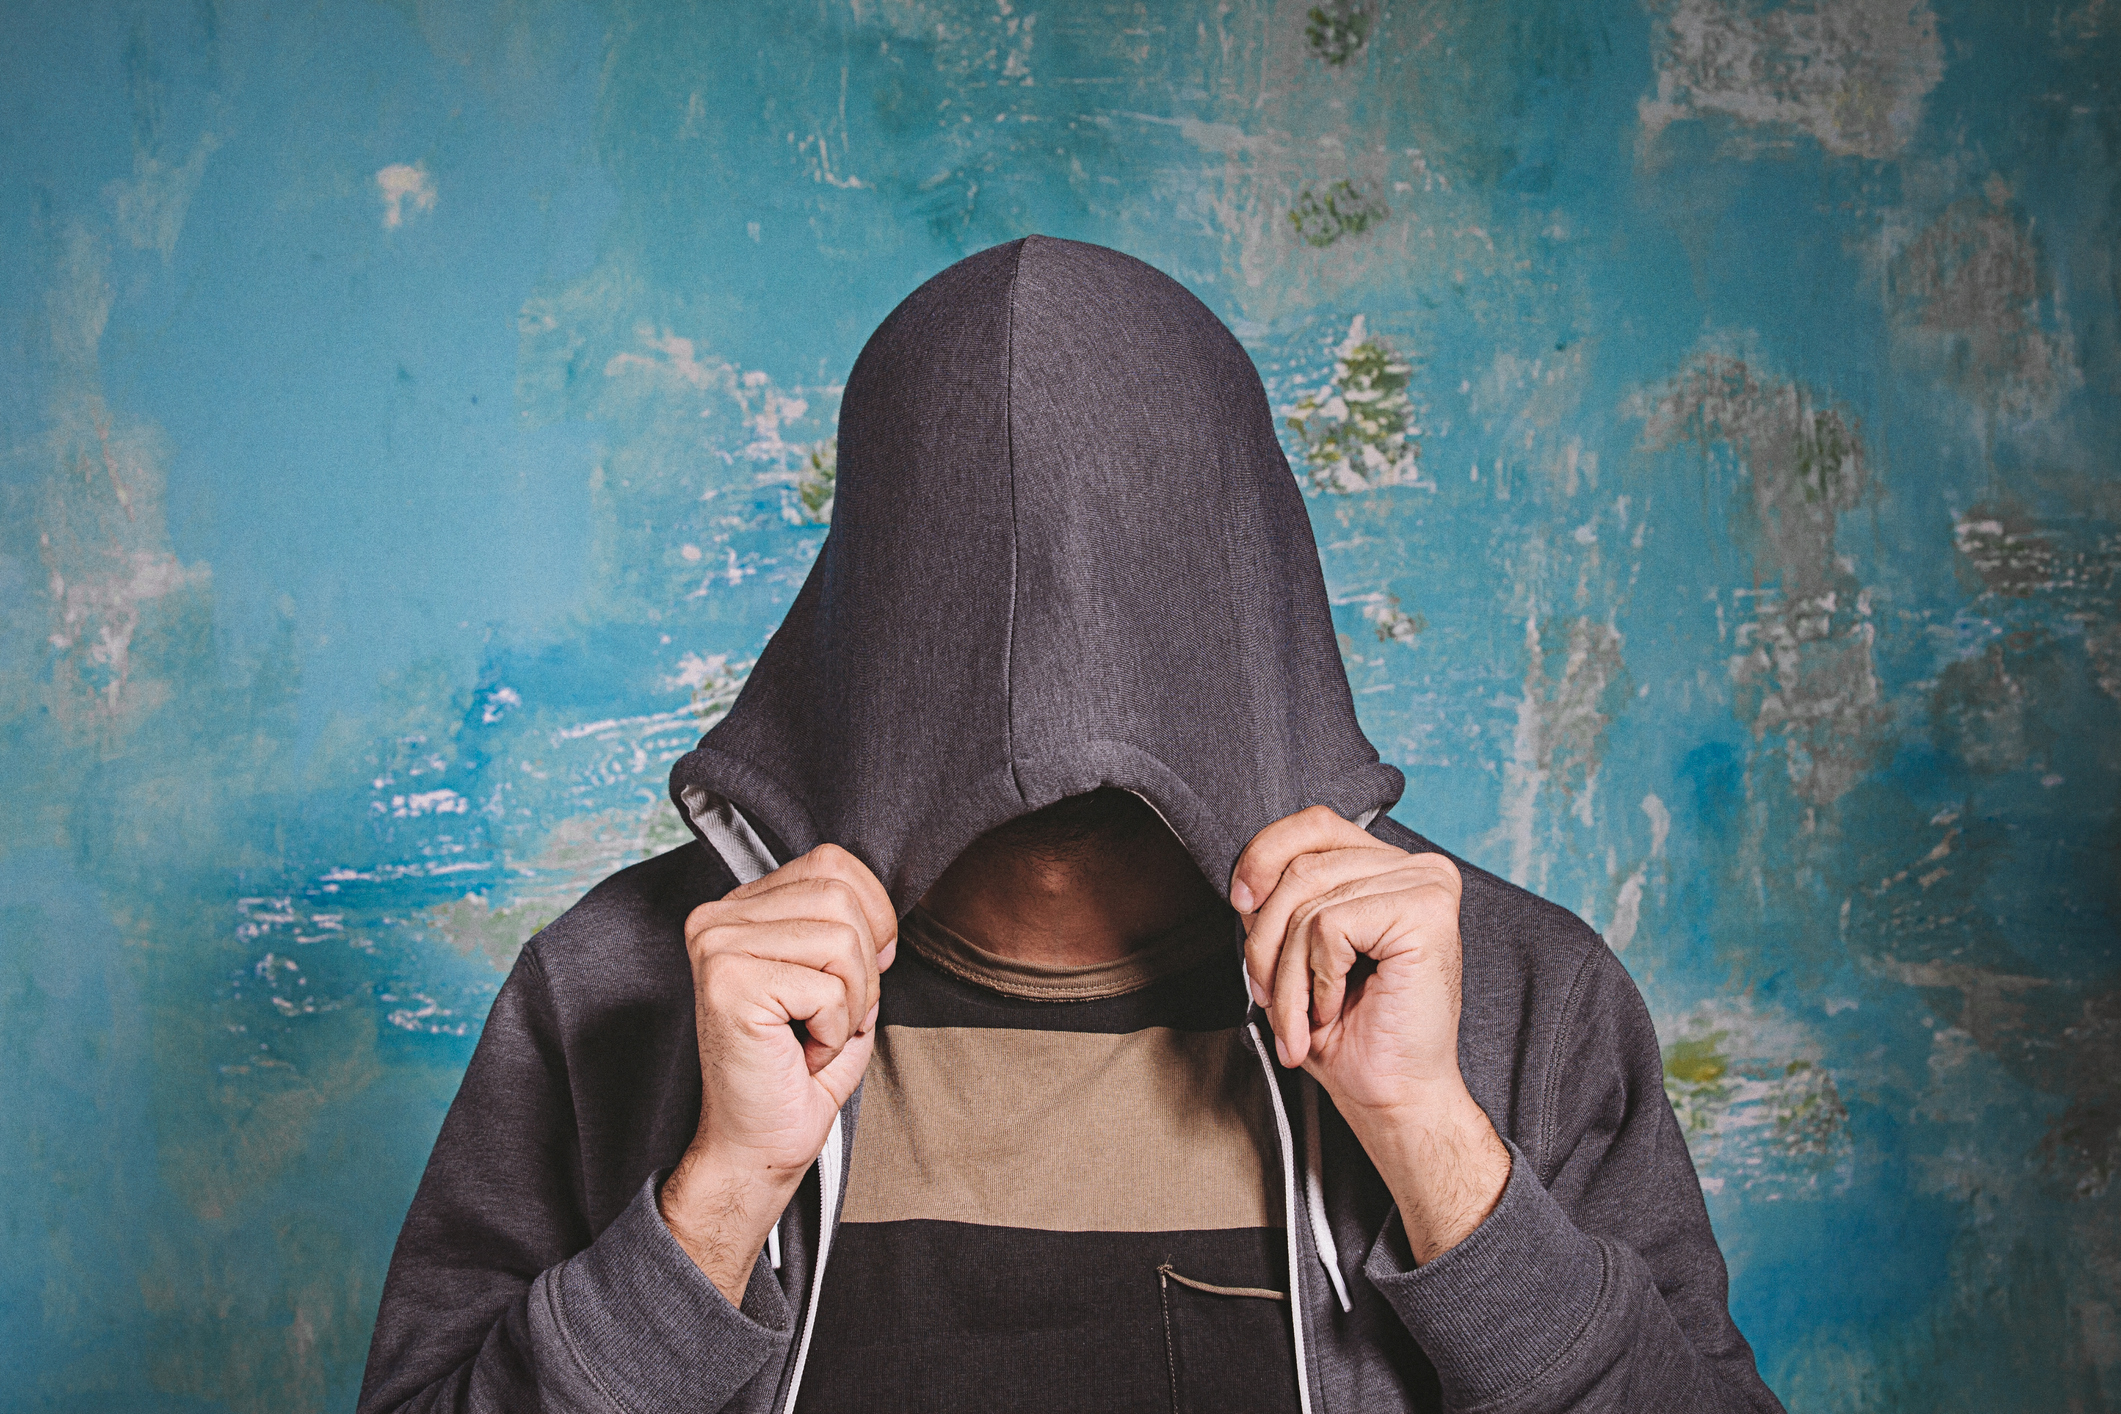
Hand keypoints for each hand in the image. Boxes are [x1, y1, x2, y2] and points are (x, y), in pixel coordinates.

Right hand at [659, 844, 895, 1303]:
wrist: (759, 1145)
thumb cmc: (800, 1069)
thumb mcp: (837, 981)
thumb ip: (851, 927)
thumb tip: (883, 906)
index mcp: (740, 907)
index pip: (834, 863)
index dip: (871, 918)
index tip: (852, 978)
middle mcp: (717, 917)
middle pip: (842, 897)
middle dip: (862, 970)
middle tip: (828, 1020)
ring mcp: (716, 947)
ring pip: (841, 941)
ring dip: (849, 1004)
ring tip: (813, 1036)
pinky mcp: (727, 984)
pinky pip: (828, 989)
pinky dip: (834, 1032)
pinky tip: (800, 1054)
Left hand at [1232, 807, 1507, 1264]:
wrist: (1392, 1096)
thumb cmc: (1349, 1033)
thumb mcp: (1298, 952)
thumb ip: (1282, 902)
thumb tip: (1247, 879)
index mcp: (1389, 867)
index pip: (1312, 824)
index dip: (1263, 855)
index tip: (1240, 904)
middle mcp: (1417, 866)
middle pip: (1300, 867)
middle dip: (1266, 941)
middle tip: (1272, 1000)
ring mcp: (1426, 884)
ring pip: (1307, 903)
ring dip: (1287, 974)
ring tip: (1302, 1018)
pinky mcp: (1426, 911)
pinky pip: (1329, 927)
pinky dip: (1317, 979)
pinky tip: (1337, 1008)